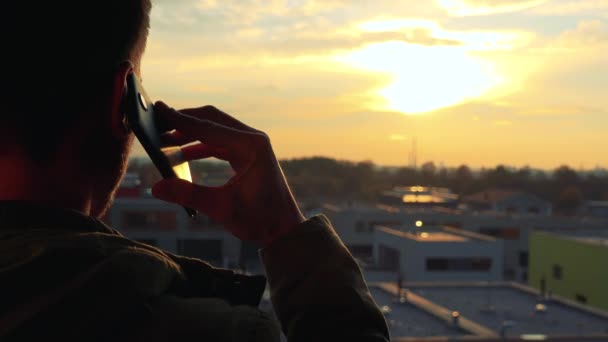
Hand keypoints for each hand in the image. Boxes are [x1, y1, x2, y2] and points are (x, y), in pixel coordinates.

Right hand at [151, 102, 304, 246]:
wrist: (285, 230)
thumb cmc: (260, 220)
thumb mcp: (222, 208)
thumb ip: (188, 195)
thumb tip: (156, 186)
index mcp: (251, 146)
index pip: (208, 127)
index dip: (180, 119)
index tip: (158, 110)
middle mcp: (253, 140)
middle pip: (212, 120)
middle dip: (184, 122)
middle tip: (157, 125)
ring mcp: (253, 146)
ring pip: (215, 130)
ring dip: (191, 134)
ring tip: (165, 141)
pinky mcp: (250, 155)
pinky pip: (221, 143)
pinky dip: (201, 146)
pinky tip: (181, 155)